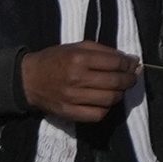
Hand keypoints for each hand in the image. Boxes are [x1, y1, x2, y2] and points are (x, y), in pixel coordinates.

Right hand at [19, 41, 136, 126]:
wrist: (28, 80)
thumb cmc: (56, 59)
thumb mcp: (78, 47)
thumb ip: (104, 52)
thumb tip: (131, 60)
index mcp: (79, 59)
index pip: (116, 63)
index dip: (129, 64)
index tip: (134, 64)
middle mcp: (77, 79)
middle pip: (115, 82)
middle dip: (130, 80)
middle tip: (133, 77)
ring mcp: (73, 98)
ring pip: (109, 99)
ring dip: (121, 94)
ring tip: (120, 89)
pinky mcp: (69, 113)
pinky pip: (97, 115)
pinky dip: (106, 108)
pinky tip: (105, 101)